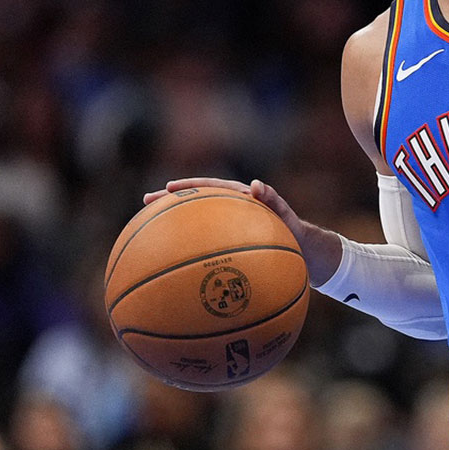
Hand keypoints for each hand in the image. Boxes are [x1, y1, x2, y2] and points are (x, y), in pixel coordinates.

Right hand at [144, 177, 306, 240]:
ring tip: (148, 229)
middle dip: (169, 201)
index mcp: (239, 199)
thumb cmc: (294, 233)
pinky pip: (204, 245)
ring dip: (173, 224)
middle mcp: (228, 211)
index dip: (189, 186)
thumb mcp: (287, 216)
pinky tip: (171, 265)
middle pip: (194, 202)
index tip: (168, 188)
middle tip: (146, 201)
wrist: (302, 253)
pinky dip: (187, 250)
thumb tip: (256, 184)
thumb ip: (274, 200)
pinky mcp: (226, 245)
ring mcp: (225, 228)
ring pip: (195, 223)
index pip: (209, 187)